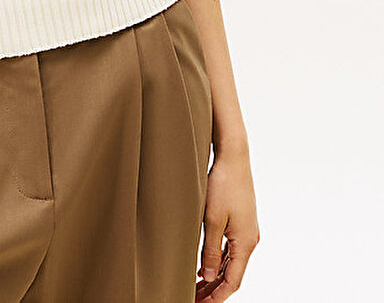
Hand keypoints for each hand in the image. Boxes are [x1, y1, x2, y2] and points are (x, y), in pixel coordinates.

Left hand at [195, 146, 259, 299]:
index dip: (216, 296)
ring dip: (215, 276)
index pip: (233, 281)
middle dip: (214, 289)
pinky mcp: (241, 220)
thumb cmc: (223, 184)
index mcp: (246, 243)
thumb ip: (211, 250)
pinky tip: (205, 265)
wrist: (233, 156)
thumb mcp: (212, 220)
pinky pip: (230, 249)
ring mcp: (247, 230)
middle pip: (232, 274)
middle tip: (194, 298)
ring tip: (196, 286)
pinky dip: (218, 260)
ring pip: (231, 262)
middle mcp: (250, 239)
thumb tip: (209, 276)